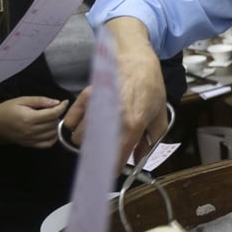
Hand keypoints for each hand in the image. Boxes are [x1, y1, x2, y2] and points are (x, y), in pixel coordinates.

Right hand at [0, 97, 68, 147]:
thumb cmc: (8, 108)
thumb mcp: (23, 100)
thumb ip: (40, 101)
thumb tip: (57, 103)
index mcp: (29, 118)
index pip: (53, 114)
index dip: (62, 107)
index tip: (65, 102)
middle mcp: (31, 131)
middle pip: (54, 124)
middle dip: (56, 115)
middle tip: (52, 109)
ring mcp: (30, 140)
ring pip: (53, 134)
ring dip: (55, 125)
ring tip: (49, 118)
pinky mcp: (29, 145)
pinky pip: (47, 144)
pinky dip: (52, 137)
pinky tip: (49, 130)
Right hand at [63, 17, 166, 166]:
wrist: (137, 60)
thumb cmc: (151, 87)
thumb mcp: (159, 115)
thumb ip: (151, 140)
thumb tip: (140, 158)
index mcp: (133, 124)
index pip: (117, 156)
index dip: (113, 168)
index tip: (112, 172)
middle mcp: (112, 117)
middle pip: (93, 150)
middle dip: (98, 156)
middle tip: (104, 154)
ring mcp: (97, 107)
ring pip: (80, 138)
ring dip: (86, 142)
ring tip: (98, 137)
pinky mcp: (86, 97)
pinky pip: (71, 121)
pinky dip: (75, 127)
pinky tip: (86, 125)